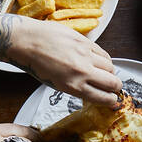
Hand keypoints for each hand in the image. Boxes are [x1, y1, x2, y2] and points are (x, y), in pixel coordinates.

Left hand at [0, 8, 120, 105]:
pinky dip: (103, 58)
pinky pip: (102, 52)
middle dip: (116, 87)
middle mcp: (82, 72)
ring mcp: (84, 55)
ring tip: (105, 73)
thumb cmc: (36, 64)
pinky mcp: (84, 40)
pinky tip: (98, 60)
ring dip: (111, 72)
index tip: (113, 100)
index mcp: (73, 87)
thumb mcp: (56, 83)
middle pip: (113, 82)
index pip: (103, 97)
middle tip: (114, 88)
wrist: (25, 41)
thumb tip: (94, 88)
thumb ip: (76, 86)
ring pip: (111, 66)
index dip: (111, 100)